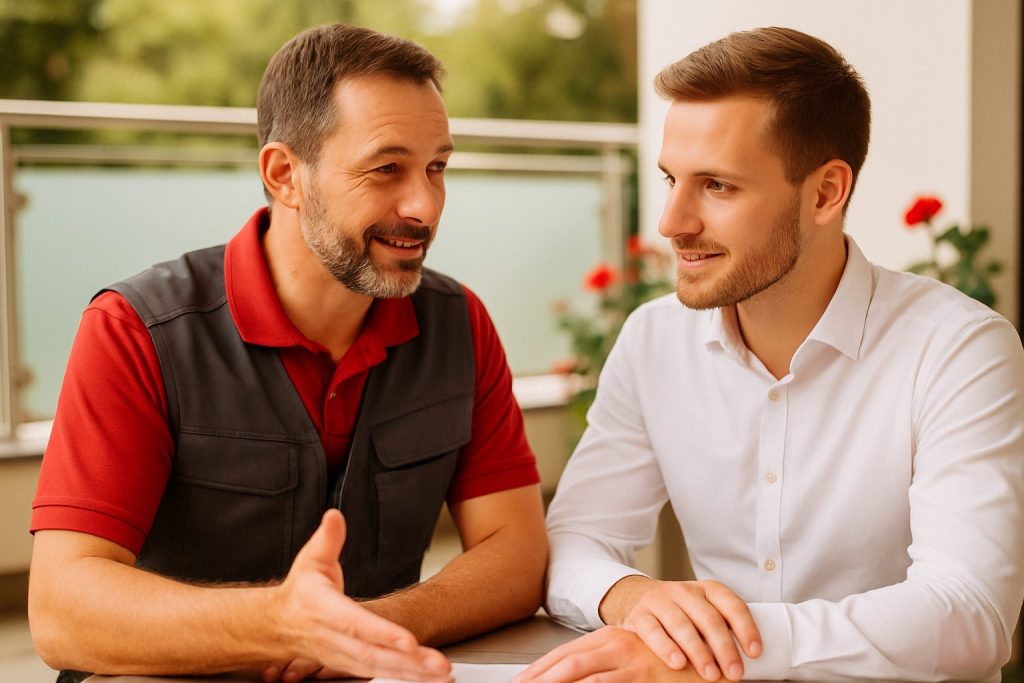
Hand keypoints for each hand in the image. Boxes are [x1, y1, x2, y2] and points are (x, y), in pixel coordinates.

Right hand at [270, 509, 451, 681]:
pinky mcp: (351, 665)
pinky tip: (428, 679)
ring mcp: (342, 656)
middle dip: (409, 661)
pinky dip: (406, 678)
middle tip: (439, 665)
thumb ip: (327, 539)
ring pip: (380, 668)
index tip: (409, 641)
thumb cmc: (301, 591)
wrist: (276, 626)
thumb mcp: (311, 559)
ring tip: (441, 675)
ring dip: (412, 673)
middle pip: (374, 653)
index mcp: (323, 609)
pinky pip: (380, 673)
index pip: (355, 623)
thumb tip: (334, 516)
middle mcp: (333, 638)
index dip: (382, 633)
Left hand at [512, 625, 697, 682]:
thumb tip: (574, 680)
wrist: (710, 658)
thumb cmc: (670, 664)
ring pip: (577, 672)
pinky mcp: (643, 674)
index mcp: (607, 641)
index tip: (516, 682)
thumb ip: (604, 671)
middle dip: (535, 677)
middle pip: (562, 662)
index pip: (561, 656)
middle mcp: (613, 645)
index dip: (535, 670)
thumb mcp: (631, 663)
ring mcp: (627, 659)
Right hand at [604, 577, 760, 680]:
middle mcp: (684, 591)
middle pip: (709, 619)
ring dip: (699, 652)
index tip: (755, 653)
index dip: (746, 629)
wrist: (635, 597)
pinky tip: (678, 663)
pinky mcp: (639, 615)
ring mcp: (660, 601)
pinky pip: (653, 631)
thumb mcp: (702, 610)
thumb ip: (721, 626)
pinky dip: (666, 648)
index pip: (732, 605)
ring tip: (710, 674)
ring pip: (682, 625)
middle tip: (735, 673)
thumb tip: (748, 658)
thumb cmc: (680, 612)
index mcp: (707, 590)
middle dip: (725, 648)